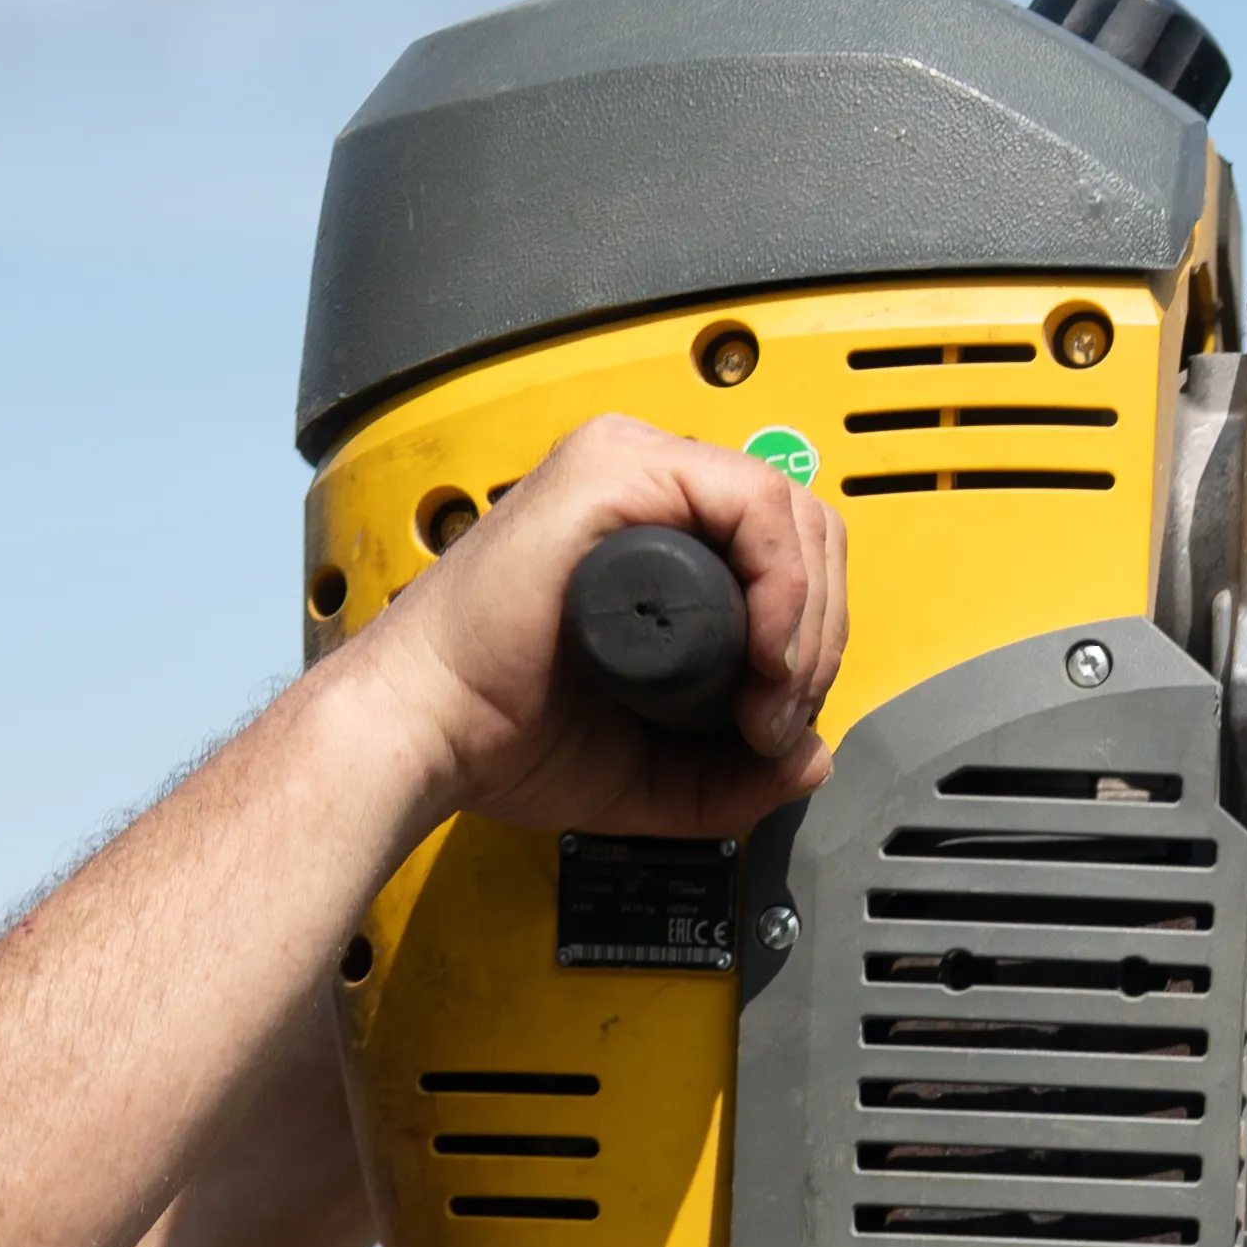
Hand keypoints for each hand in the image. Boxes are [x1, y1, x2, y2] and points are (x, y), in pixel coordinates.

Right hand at [344, 415, 848, 840]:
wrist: (425, 735)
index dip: (812, 642)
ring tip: (766, 701)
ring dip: (808, 621)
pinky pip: (753, 503)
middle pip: (802, 527)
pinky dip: (780, 586)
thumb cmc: (499, 735)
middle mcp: (647, 487)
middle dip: (821, 637)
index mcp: (654, 535)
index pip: (785, 554)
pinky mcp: (618, 472)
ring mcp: (632, 469)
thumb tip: (813, 757)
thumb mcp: (650, 771)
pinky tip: (760, 654)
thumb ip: (734, 776)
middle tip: (779, 721)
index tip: (778, 726)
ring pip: (791, 511)